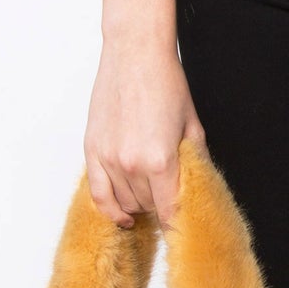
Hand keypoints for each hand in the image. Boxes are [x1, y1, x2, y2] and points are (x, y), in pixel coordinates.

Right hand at [84, 34, 204, 227]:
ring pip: (125, 202)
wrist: (135, 54)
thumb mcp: (192, 126)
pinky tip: (123, 216)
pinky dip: (110, 209)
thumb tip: (197, 191)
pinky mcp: (92, 151)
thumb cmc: (166, 84)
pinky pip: (98, 194)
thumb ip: (194, 163)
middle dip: (161, 207)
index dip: (179, 224)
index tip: (186, 232)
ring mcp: (108, 159)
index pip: (171, 210)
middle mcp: (131, 164)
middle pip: (148, 207)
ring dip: (139, 204)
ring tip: (151, 195)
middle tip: (170, 198)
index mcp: (160, 160)